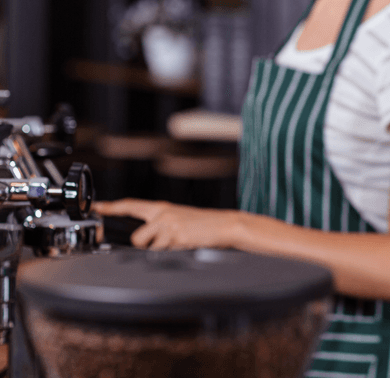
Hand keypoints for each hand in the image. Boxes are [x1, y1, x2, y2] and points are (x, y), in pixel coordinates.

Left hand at [95, 199, 243, 249]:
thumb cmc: (204, 224)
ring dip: (157, 250)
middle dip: (144, 245)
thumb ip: (159, 224)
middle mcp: (162, 214)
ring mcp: (168, 224)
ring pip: (146, 245)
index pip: (130, 205)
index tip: (97, 207)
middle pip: (136, 235)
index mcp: (162, 208)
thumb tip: (144, 237)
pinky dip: (169, 253)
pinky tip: (183, 246)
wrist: (224, 224)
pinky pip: (161, 252)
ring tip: (176, 244)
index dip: (111, 207)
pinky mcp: (174, 235)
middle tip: (161, 244)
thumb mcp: (179, 219)